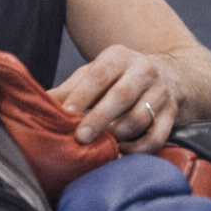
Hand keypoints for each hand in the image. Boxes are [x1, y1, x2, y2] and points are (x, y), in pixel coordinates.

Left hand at [49, 44, 175, 154]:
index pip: (99, 75)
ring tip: (101, 147)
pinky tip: (122, 153)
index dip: (82, 95)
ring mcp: (161, 92)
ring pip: (139, 118)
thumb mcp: (96, 73)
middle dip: (99, 118)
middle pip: (121, 96)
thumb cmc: (121, 77)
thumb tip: (37, 105)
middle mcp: (143, 70)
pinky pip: (157, 136)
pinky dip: (139, 149)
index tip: (66, 113)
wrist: (170, 74)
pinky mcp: (172, 113)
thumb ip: (70, 89)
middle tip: (81, 137)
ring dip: (118, 135)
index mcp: (119, 57)